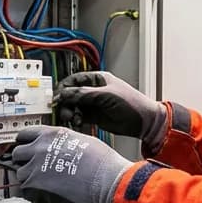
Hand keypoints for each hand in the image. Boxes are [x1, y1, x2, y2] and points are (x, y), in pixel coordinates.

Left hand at [13, 126, 131, 202]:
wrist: (106, 180)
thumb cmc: (102, 162)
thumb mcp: (82, 141)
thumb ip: (64, 144)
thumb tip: (59, 150)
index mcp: (52, 134)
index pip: (25, 134)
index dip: (25, 143)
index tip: (26, 148)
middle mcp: (40, 147)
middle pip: (18, 153)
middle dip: (24, 161)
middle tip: (33, 167)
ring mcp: (35, 166)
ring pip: (20, 173)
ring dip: (28, 178)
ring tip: (43, 183)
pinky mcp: (35, 185)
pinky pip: (22, 189)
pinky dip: (30, 193)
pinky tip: (42, 193)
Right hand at [53, 71, 167, 152]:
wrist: (144, 122)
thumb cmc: (131, 103)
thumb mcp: (106, 95)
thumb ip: (83, 94)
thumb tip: (63, 94)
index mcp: (97, 79)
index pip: (73, 80)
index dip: (63, 88)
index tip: (57, 98)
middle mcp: (93, 90)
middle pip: (71, 94)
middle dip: (65, 103)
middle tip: (65, 112)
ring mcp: (93, 104)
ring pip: (73, 107)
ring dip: (69, 112)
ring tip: (73, 119)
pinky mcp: (94, 117)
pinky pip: (79, 117)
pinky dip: (75, 120)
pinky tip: (78, 123)